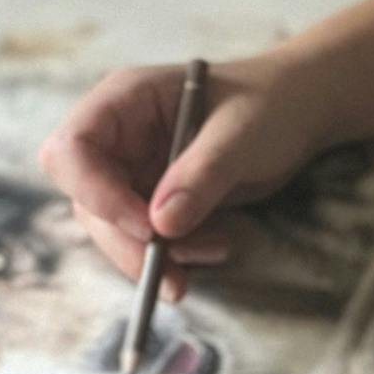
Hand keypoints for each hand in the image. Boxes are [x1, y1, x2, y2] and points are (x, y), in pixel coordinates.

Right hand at [38, 52, 329, 299]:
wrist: (302, 110)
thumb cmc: (272, 104)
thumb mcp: (243, 133)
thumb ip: (202, 173)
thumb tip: (160, 225)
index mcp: (125, 99)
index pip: (72, 149)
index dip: (96, 192)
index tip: (146, 227)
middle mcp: (118, 134)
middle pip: (87, 199)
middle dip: (127, 241)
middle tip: (171, 274)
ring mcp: (133, 167)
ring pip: (114, 227)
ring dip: (154, 254)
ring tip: (214, 251)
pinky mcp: (153, 196)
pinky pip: (145, 236)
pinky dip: (175, 252)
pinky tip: (217, 246)